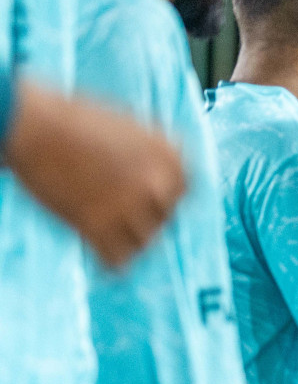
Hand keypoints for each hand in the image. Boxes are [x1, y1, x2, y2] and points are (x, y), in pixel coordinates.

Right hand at [5, 80, 184, 266]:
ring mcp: (130, 206)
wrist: (31, 125)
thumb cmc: (73, 122)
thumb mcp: (128, 131)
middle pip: (164, 217)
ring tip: (100, 222)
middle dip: (143, 216)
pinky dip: (107, 257)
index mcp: (170, 155)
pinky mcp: (98, 227)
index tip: (135, 193)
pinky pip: (117, 260)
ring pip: (142, 241)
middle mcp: (157, 182)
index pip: (181, 191)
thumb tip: (161, 190)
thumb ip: (150, 159)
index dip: (158, 195)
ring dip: (123, 237)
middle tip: (113, 208)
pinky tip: (92, 241)